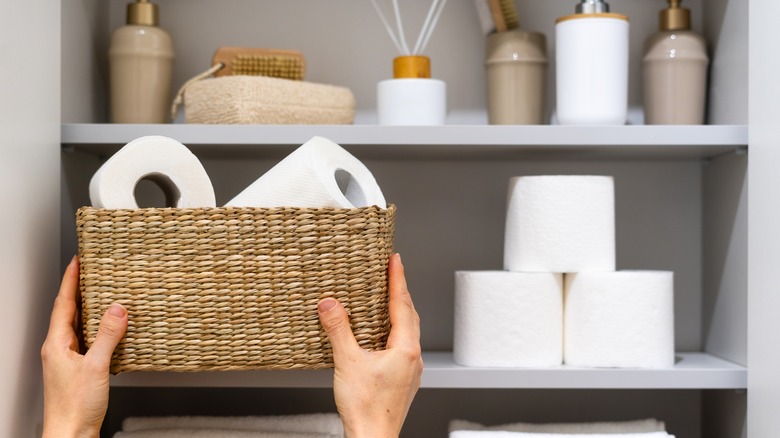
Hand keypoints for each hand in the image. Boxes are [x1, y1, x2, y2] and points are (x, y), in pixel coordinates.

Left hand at [41, 256, 127, 437]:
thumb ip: (108, 336)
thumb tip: (117, 309)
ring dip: (89, 309)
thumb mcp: (96, 366)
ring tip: (102, 294)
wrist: (70, 435)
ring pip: (78, 326)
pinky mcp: (78, 370)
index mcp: (57, 344)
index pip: (63, 303)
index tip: (78, 262)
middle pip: (68, 312)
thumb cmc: (75, 408)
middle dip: (79, 290)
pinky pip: (87, 341)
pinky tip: (110, 330)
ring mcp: (67, 360)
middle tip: (91, 271)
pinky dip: (97, 329)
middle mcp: (59, 350)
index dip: (70, 280)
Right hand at [317, 253, 422, 437]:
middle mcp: (413, 358)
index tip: (395, 260)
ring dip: (398, 312)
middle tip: (392, 273)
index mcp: (405, 349)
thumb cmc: (365, 409)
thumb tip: (330, 304)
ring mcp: (410, 371)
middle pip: (409, 316)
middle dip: (400, 292)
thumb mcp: (347, 362)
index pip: (402, 304)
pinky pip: (402, 347)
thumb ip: (338, 330)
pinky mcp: (403, 381)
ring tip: (387, 299)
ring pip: (407, 332)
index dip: (397, 279)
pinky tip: (381, 336)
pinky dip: (394, 332)